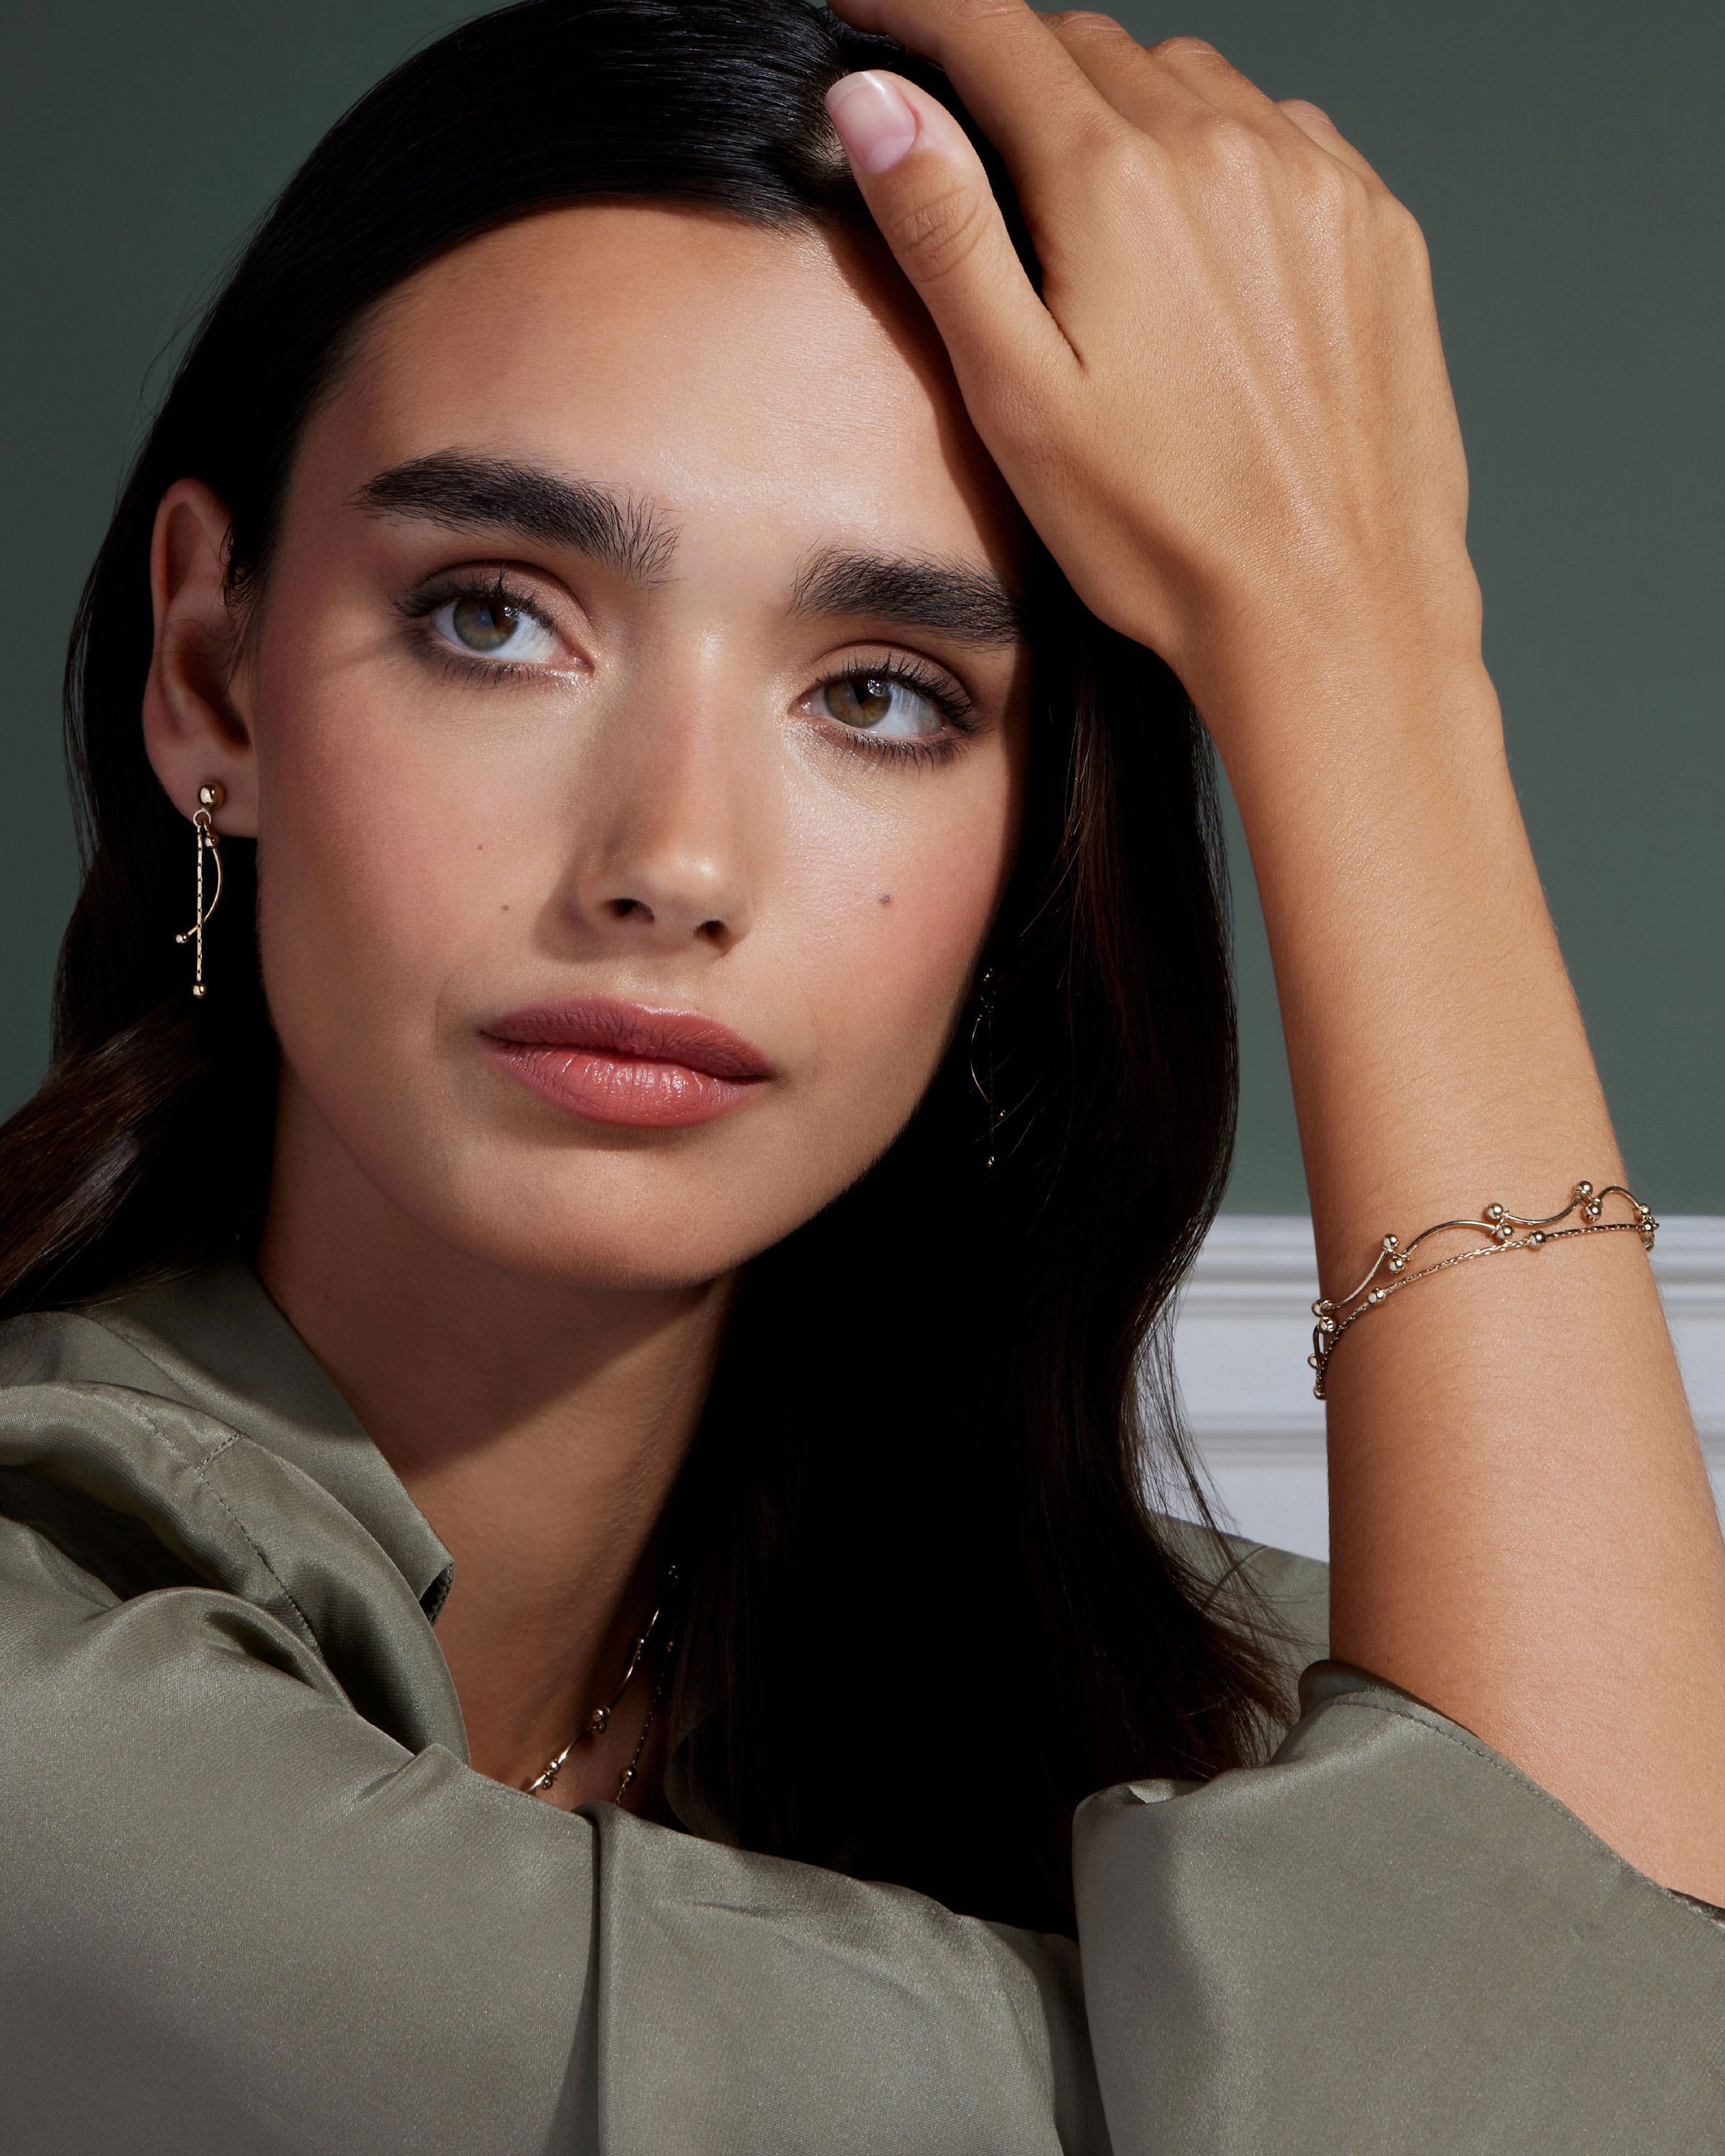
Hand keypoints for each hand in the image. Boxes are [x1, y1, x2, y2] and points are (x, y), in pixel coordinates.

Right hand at [824, 2, 1480, 722]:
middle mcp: (1229, 148)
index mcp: (1119, 187)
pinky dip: (1227, 155)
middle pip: (1096, 48)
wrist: (1331, 610)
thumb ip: (945, 232)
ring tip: (1104, 228)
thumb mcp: (1015, 396)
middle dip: (1025, 77)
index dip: (919, 6)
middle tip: (988, 158)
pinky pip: (1284, 134)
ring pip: (1194, 81)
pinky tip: (1206, 251)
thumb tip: (878, 100)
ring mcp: (1318, 181)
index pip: (997, 35)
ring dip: (1131, 115)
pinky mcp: (1376, 226)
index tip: (872, 7)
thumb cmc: (1164, 535)